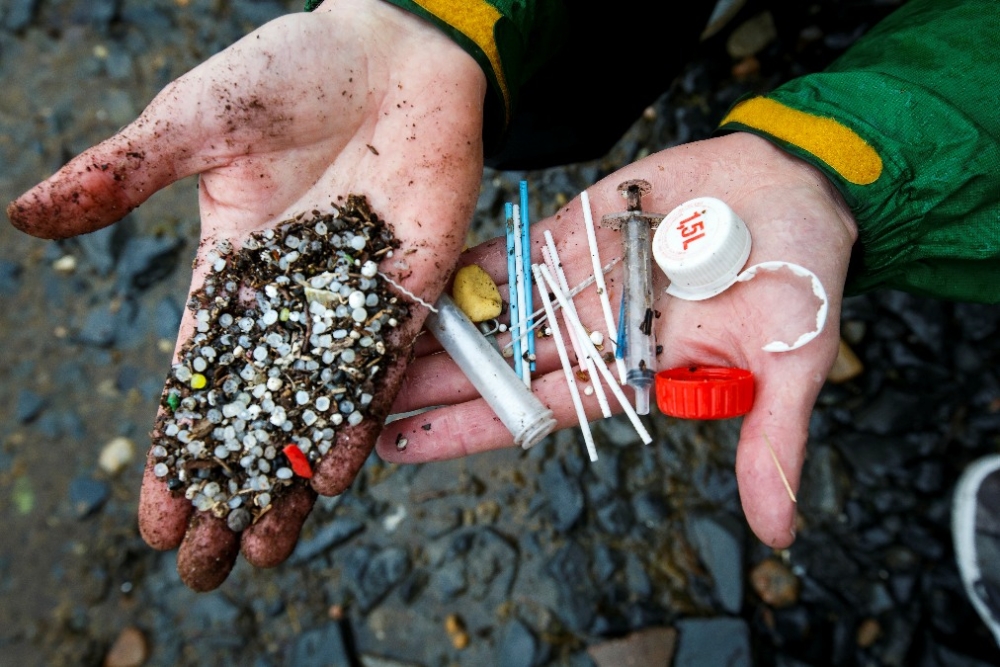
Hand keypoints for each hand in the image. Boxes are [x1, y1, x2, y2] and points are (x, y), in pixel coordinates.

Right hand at [7, 0, 485, 589]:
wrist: (391, 49)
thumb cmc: (293, 69)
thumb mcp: (193, 121)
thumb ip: (121, 174)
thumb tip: (24, 219)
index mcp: (233, 270)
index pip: (196, 380)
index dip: (175, 450)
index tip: (153, 518)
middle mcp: (292, 300)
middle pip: (255, 413)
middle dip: (228, 488)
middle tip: (204, 568)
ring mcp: (353, 299)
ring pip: (318, 407)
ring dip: (293, 479)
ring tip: (266, 550)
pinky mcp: (410, 285)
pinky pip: (386, 365)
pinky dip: (362, 419)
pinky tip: (339, 476)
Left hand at [376, 132, 857, 548]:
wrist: (799, 187)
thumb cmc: (804, 275)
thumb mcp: (793, 361)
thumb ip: (773, 437)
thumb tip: (781, 532)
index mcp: (627, 372)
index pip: (530, 411)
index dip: (466, 428)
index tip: (398, 445)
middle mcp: (590, 333)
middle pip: (493, 363)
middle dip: (426, 382)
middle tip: (350, 395)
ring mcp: (576, 282)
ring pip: (488, 310)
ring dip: (432, 327)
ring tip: (363, 341)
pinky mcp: (573, 231)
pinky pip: (508, 252)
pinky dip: (462, 265)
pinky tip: (412, 276)